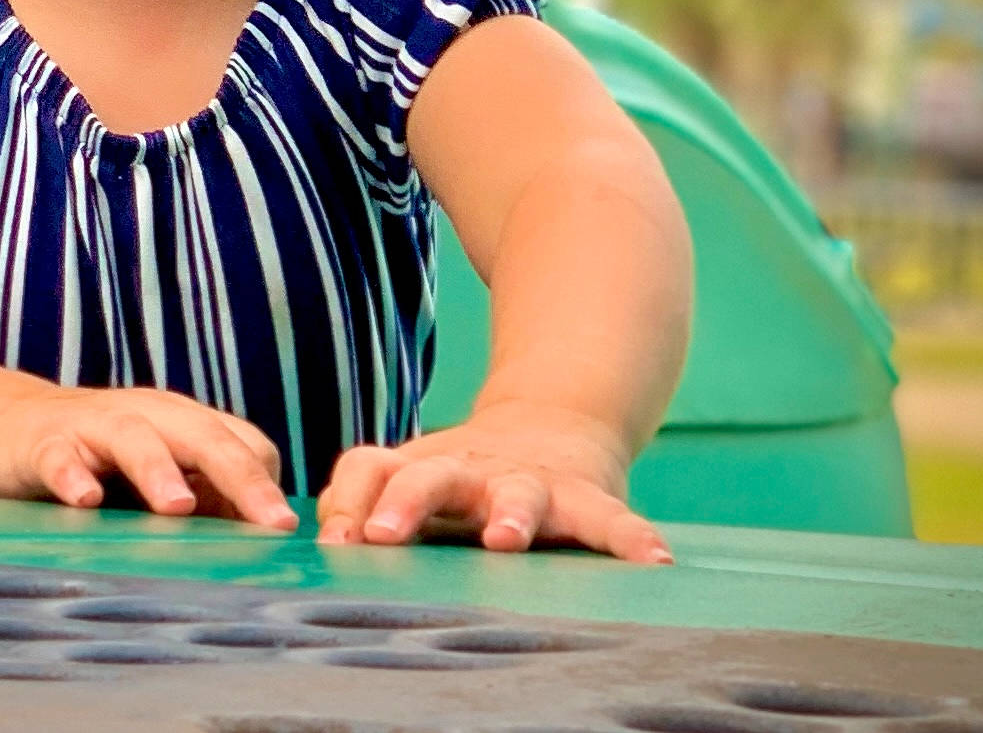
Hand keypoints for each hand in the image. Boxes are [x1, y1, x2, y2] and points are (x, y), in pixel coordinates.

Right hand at [0, 385, 297, 530]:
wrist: (12, 430)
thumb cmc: (103, 460)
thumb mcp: (162, 472)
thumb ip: (207, 497)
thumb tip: (263, 544)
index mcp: (184, 423)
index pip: (241, 442)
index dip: (264, 483)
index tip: (283, 530)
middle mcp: (148, 415)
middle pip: (201, 435)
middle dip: (239, 476)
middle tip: (271, 521)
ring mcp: (95, 425)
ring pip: (134, 437)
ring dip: (158, 470)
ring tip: (180, 506)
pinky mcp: (45, 442)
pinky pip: (61, 456)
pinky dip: (73, 475)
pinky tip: (86, 500)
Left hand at [316, 399, 671, 560]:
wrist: (552, 424)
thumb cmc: (463, 471)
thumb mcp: (409, 475)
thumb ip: (363, 495)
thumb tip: (328, 535)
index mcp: (423, 468)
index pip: (372, 468)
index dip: (350, 500)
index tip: (340, 540)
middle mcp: (471, 470)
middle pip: (432, 474)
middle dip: (407, 501)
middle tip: (384, 532)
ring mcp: (528, 481)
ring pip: (518, 494)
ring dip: (511, 514)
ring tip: (506, 538)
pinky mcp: (584, 496)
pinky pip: (609, 519)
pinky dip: (631, 537)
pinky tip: (654, 560)